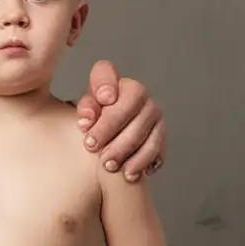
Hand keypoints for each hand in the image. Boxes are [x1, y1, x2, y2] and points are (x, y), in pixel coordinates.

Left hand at [76, 59, 164, 181]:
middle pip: (131, 103)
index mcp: (112, 82)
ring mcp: (152, 114)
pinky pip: (156, 148)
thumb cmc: (92, 123)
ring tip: (108, 166)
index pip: (106, 72)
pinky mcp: (159, 135)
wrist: (108, 142)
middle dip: (110, 127)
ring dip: (125, 149)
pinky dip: (142, 162)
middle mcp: (137, 93)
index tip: (96, 104)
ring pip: (145, 127)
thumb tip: (87, 120)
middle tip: (91, 147)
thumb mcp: (84, 114)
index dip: (103, 85)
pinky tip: (129, 173)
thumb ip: (85, 110)